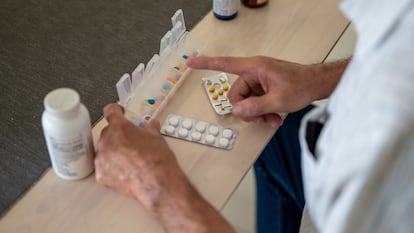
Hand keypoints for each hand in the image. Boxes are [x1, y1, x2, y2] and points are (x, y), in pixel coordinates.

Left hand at [95, 104, 181, 209]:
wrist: (157, 182)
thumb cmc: (157, 160)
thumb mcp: (157, 137)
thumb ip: (150, 128)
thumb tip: (152, 125)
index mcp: (119, 127)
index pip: (110, 111)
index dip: (115, 110)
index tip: (117, 112)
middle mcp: (107, 140)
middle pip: (108, 133)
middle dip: (118, 136)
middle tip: (130, 143)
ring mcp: (102, 158)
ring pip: (104, 150)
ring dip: (113, 152)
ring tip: (129, 160)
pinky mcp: (101, 174)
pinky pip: (103, 167)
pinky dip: (111, 167)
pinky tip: (124, 170)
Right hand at [187, 56, 317, 126]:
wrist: (318, 84)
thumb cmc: (302, 85)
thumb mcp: (278, 100)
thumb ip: (255, 106)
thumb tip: (237, 111)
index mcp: (254, 68)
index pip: (225, 64)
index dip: (205, 64)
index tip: (189, 63)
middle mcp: (254, 72)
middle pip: (236, 94)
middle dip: (247, 110)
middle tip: (261, 119)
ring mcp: (259, 81)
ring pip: (246, 101)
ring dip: (257, 113)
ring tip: (272, 120)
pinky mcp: (264, 87)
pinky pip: (255, 101)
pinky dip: (262, 111)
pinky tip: (274, 118)